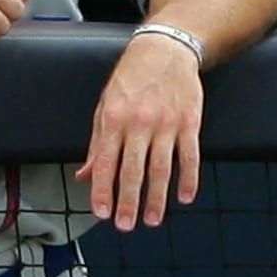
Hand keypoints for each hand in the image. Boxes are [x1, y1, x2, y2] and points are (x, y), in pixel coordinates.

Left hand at [75, 32, 203, 230]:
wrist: (164, 51)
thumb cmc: (130, 80)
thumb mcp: (104, 107)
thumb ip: (97, 144)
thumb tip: (86, 175)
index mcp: (113, 120)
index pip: (106, 162)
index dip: (103, 190)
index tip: (101, 213)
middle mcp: (139, 123)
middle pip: (133, 170)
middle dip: (128, 201)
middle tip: (126, 225)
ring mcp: (166, 124)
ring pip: (161, 168)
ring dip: (157, 197)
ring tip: (153, 219)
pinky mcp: (190, 123)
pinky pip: (190, 156)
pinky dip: (188, 179)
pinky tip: (184, 197)